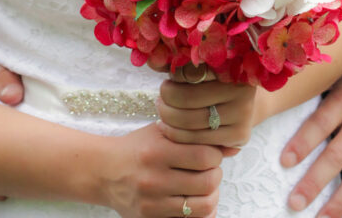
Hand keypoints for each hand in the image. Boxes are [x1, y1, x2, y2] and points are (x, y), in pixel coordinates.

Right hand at [104, 121, 223, 217]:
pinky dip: (200, 213)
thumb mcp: (163, 131)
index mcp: (157, 151)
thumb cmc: (139, 147)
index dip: (215, 155)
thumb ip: (196, 136)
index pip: (206, 156)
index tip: (209, 153)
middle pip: (208, 183)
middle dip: (216, 175)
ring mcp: (153, 204)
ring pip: (203, 207)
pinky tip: (195, 200)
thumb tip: (235, 147)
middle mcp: (155, 179)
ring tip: (204, 185)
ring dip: (211, 195)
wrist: (106, 172)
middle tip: (210, 170)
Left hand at [157, 65, 256, 152]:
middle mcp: (242, 89)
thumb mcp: (203, 67)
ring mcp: (243, 114)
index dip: (175, 76)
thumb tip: (153, 61)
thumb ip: (181, 64)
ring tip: (162, 111)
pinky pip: (198, 140)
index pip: (190, 72)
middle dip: (167, 99)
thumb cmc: (215, 81)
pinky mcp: (239, 136)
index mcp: (231, 65)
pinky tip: (168, 127)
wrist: (244, 103)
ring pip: (191, 122)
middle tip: (160, 98)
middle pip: (188, 99)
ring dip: (168, 117)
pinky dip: (177, 135)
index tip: (170, 78)